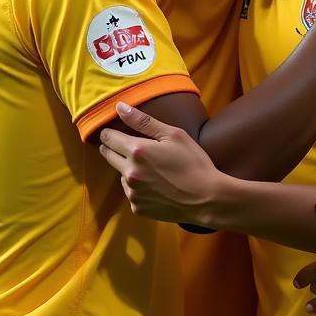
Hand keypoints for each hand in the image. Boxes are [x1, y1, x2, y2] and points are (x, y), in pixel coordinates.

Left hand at [98, 103, 223, 223]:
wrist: (207, 199)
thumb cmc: (194, 163)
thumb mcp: (173, 135)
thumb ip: (143, 120)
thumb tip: (119, 106)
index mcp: (137, 151)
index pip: (109, 138)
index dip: (109, 133)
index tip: (114, 132)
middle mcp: (130, 173)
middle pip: (108, 156)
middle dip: (115, 149)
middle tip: (133, 149)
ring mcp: (133, 193)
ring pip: (121, 175)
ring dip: (129, 169)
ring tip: (153, 170)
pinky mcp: (138, 208)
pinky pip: (131, 192)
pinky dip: (139, 187)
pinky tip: (157, 185)